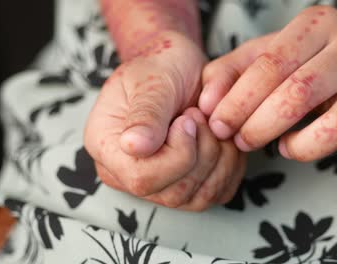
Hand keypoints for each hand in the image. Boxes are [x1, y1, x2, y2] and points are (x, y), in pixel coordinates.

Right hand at [85, 31, 245, 210]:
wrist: (178, 68)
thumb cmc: (161, 67)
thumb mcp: (152, 80)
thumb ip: (146, 113)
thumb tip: (132, 146)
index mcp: (106, 146)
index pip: (141, 178)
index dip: (177, 152)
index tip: (188, 117)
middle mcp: (127, 174)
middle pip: (174, 193)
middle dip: (202, 152)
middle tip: (200, 115)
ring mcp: (157, 185)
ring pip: (199, 198)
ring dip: (220, 158)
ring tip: (210, 124)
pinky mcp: (187, 187)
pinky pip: (217, 193)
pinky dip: (231, 166)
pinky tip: (222, 138)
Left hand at [199, 6, 336, 165]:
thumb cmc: (304, 60)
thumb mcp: (262, 55)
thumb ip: (227, 74)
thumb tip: (206, 106)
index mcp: (317, 25)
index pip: (271, 66)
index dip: (238, 102)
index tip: (219, 126)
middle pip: (300, 93)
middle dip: (260, 126)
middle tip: (242, 141)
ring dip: (304, 147)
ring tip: (285, 146)